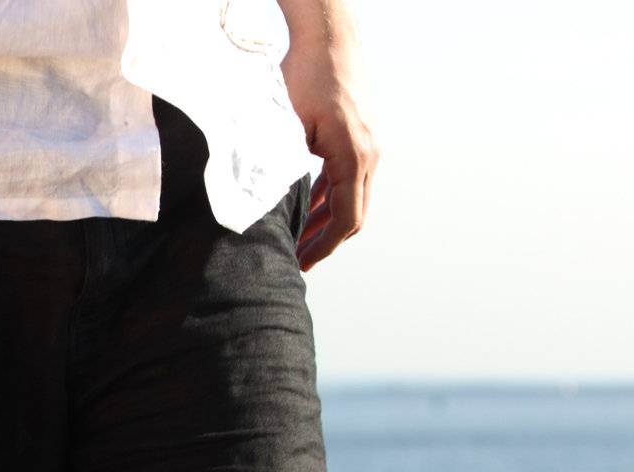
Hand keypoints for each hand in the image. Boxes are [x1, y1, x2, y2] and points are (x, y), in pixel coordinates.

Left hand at [280, 30, 377, 269]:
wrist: (329, 38)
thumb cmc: (305, 77)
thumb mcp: (287, 128)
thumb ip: (284, 169)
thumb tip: (271, 209)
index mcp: (354, 156)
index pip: (345, 218)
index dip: (324, 246)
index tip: (302, 264)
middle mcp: (369, 153)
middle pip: (353, 215)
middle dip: (326, 241)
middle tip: (298, 261)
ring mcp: (369, 145)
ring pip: (351, 198)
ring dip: (326, 221)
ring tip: (298, 242)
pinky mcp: (361, 138)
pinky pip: (348, 179)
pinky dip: (329, 199)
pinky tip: (306, 211)